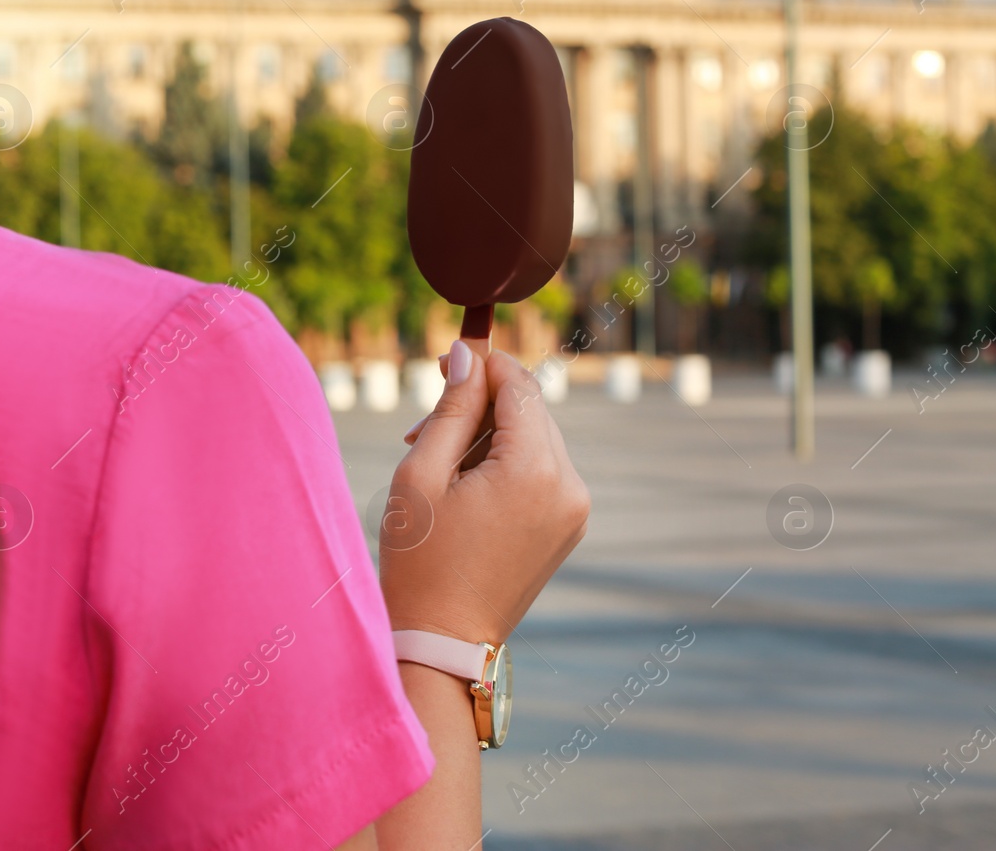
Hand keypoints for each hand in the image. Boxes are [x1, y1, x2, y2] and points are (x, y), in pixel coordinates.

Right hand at [379, 342, 588, 644]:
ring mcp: (574, 509)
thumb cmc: (421, 560)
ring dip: (490, 434)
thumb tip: (467, 355)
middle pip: (529, 410)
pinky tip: (465, 485)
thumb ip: (451, 408)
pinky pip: (542, 469)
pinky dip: (506, 463)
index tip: (442, 363)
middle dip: (480, 404)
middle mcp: (568, 485)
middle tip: (422, 426)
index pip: (519, 386)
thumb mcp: (422, 475)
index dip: (481, 366)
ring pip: (535, 438)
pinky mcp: (569, 525)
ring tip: (438, 462)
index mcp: (534, 470)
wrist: (443, 640)